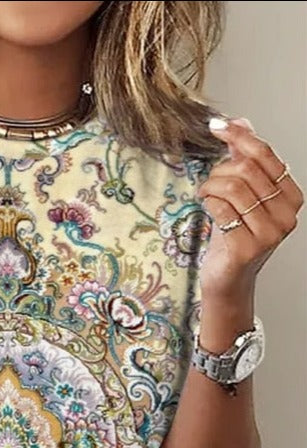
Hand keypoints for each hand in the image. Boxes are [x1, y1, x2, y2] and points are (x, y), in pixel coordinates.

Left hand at [197, 117, 302, 299]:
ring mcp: (269, 233)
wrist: (228, 278)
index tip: (217, 126)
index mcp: (290, 196)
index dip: (239, 136)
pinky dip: (209, 202)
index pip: (265, 155)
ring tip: (205, 194)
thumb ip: (243, 160)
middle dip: (219, 170)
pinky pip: (222, 210)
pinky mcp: (248, 248)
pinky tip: (206, 206)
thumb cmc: (235, 236)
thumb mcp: (242, 194)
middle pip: (247, 169)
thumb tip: (241, 122)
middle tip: (209, 182)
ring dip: (210, 186)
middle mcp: (286, 214)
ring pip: (233, 187)